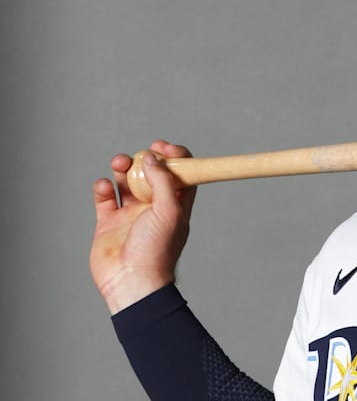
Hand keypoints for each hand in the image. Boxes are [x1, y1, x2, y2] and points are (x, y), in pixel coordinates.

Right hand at [90, 140, 196, 313]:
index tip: (163, 147)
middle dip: (145, 159)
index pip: (180, 173)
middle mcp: (154, 207)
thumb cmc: (156, 250)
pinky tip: (105, 186)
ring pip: (126, 181)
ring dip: (123, 167)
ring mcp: (131, 214)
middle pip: (151, 173)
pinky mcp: (108, 222)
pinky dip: (103, 186)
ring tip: (119, 163)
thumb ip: (163, 181)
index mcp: (176, 204)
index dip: (174, 157)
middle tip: (140, 153)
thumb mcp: (169, 211)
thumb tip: (154, 158)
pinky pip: (105, 197)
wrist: (131, 281)